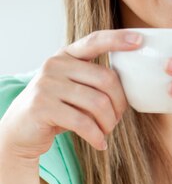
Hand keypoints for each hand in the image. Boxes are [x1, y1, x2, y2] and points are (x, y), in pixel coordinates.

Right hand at [0, 30, 141, 162]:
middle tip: (119, 118)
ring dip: (109, 122)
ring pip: (97, 103)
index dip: (118, 39)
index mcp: (67, 55)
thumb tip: (131, 86)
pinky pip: (82, 122)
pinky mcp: (42, 106)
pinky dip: (96, 136)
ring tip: (107, 131)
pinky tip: (100, 144)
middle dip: (119, 103)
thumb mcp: (73, 86)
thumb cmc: (57, 108)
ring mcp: (47, 84)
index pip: (95, 40)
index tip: (139, 41)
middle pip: (105, 79)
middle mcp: (56, 64)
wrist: (20, 130)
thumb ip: (93, 79)